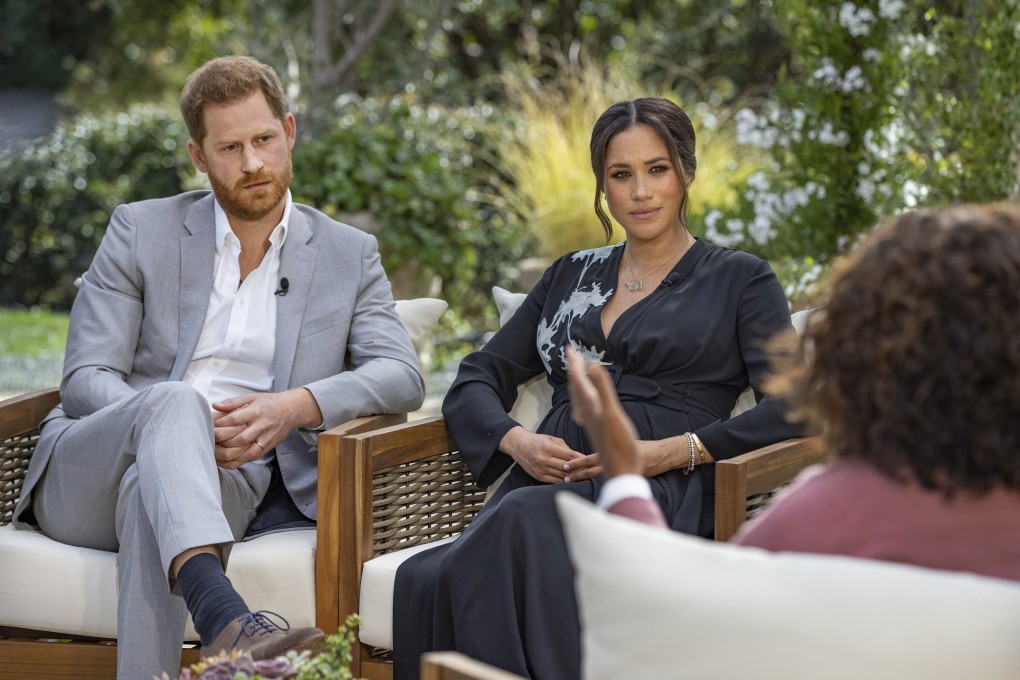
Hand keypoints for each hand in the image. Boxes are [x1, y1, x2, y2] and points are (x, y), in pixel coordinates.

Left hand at [211, 388, 321, 468]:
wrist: (292, 410)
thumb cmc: (269, 403)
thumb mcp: (252, 397)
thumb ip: (232, 403)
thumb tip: (214, 406)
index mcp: (257, 411)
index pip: (235, 419)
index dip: (220, 424)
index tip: (208, 426)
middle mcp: (262, 425)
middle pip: (239, 438)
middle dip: (221, 442)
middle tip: (207, 442)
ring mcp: (266, 438)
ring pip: (246, 452)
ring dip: (228, 455)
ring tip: (214, 454)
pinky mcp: (268, 447)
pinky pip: (251, 458)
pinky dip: (237, 461)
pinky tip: (225, 461)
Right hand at [499, 426, 597, 483]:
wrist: (519, 446)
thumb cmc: (538, 441)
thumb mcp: (551, 439)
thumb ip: (565, 448)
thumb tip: (580, 457)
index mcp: (548, 447)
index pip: (569, 456)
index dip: (581, 460)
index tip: (591, 462)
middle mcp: (543, 459)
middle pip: (566, 467)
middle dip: (579, 470)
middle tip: (591, 471)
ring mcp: (540, 469)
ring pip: (561, 476)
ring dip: (574, 477)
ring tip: (584, 477)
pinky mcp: (538, 476)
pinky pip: (555, 481)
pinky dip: (564, 481)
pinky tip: (572, 480)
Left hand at [566, 346, 641, 478]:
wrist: (622, 471)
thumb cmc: (620, 445)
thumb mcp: (612, 414)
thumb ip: (603, 389)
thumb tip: (592, 365)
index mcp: (591, 406)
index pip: (578, 379)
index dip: (574, 363)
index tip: (568, 347)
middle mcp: (588, 413)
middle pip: (576, 387)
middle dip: (574, 370)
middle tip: (571, 354)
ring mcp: (591, 422)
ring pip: (580, 398)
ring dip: (577, 383)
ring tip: (577, 374)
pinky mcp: (597, 429)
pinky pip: (585, 409)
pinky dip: (585, 399)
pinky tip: (587, 403)